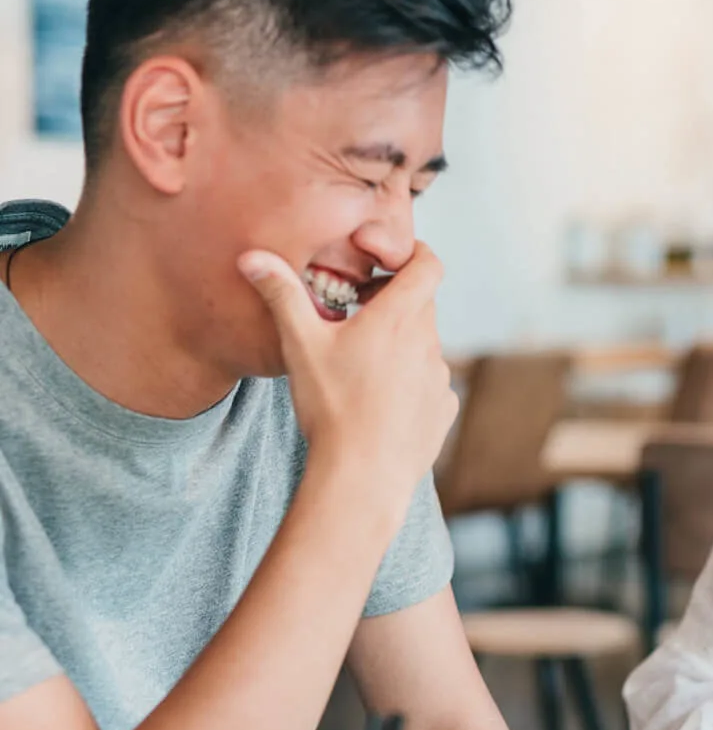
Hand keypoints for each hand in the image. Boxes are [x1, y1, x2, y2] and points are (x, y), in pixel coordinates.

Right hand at [238, 244, 457, 518]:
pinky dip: (410, 382)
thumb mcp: (300, 345)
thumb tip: (252, 257)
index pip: (428, 265)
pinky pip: (430, 384)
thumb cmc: (332, 407)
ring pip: (424, 345)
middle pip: (422, 304)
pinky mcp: (443, 410)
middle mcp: (428, 343)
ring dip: (401, 344)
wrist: (363, 476)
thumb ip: (282, 295)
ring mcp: (440, 378)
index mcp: (398, 318)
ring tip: (363, 365)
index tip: (389, 259)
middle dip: (395, 300)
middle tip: (358, 311)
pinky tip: (379, 401)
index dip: (414, 254)